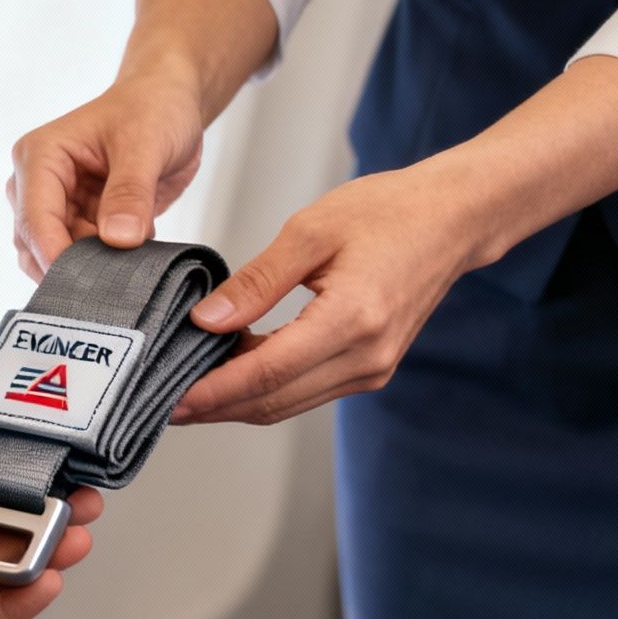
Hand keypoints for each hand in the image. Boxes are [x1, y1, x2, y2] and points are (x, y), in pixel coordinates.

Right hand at [8, 70, 206, 277]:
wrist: (170, 103)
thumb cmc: (153, 108)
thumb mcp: (146, 145)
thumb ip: (130, 193)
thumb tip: (119, 239)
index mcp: (40, 156)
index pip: (35, 219)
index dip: (57, 256)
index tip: (88, 286)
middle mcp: (38, 183)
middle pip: (36, 243)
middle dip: (71, 268)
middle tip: (113, 285)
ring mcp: (58, 204)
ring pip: (54, 256)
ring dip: (90, 269)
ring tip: (128, 270)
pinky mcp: (79, 220)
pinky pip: (82, 257)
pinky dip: (106, 265)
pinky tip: (134, 259)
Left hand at [174, 163, 496, 425]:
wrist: (453, 219)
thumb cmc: (388, 211)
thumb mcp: (311, 230)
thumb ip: (256, 281)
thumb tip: (206, 321)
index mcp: (352, 319)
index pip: (267, 372)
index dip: (214, 391)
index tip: (171, 397)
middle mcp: (366, 357)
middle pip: (274, 400)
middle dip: (216, 407)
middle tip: (164, 401)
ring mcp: (372, 368)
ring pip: (288, 403)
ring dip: (238, 402)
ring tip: (189, 390)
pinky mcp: (371, 368)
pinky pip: (307, 390)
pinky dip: (267, 387)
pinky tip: (234, 372)